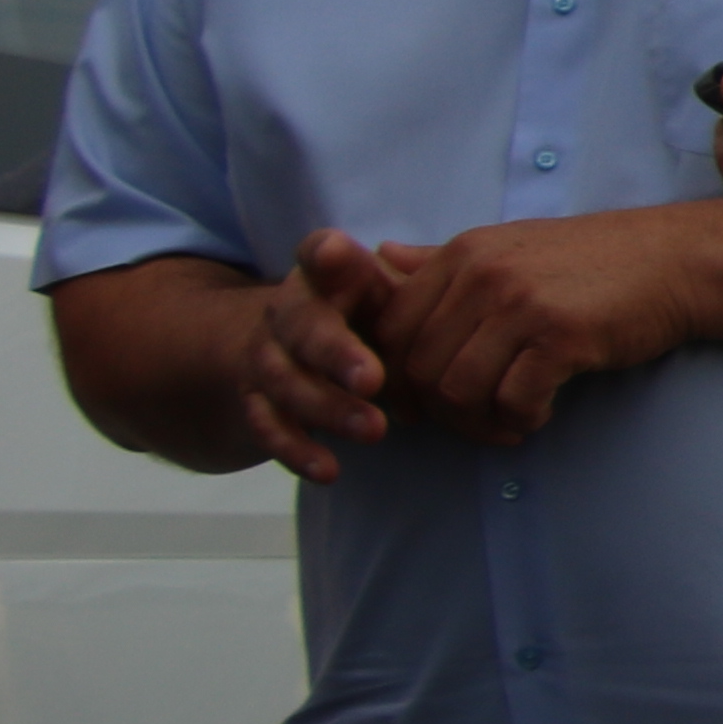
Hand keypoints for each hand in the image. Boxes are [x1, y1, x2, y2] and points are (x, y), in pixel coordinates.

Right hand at [234, 235, 408, 478]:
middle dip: (336, 354)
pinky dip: (296, 451)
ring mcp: (265, 357)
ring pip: (285, 382)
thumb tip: (467, 272)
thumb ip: (421, 284)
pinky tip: (328, 470)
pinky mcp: (255, 402)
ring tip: (374, 431)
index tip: (336, 252)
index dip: (325, 254)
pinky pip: (268, 427)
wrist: (289, 349)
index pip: (317, 253)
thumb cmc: (364, 314)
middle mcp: (285, 311)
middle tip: (374, 380)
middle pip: (302, 328)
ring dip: (328, 409)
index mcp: (322, 276)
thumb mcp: (389, 290)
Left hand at [354, 200, 722, 439]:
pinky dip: (522, 418)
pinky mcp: (562, 336)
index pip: (394, 328)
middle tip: (473, 423)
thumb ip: (443, 259)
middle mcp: (483, 275)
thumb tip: (383, 258)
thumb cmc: (595, 259)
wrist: (676, 260)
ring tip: (507, 424)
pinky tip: (541, 413)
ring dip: (479, 422)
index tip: (427, 402)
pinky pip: (514, 398)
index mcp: (463, 254)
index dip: (399, 377)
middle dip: (440, 410)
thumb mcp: (511, 246)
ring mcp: (522, 304)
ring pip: (459, 389)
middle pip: (420, 366)